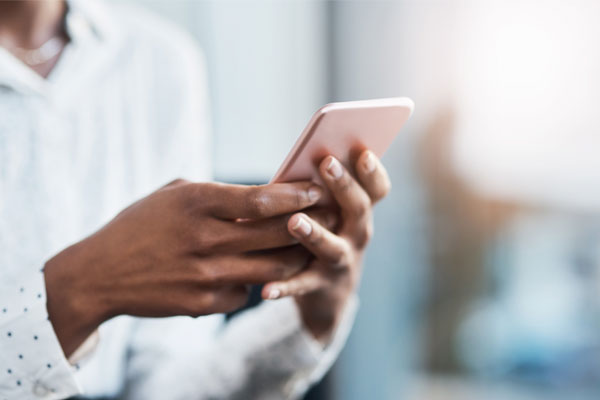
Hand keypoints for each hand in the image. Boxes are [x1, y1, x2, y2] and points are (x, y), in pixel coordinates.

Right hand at [44, 179, 324, 356]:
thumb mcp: (174, 194)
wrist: (102, 273)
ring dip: (295, 257)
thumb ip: (219, 194)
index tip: (317, 191)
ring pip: (273, 269)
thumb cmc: (141, 225)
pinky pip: (247, 294)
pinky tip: (257, 272)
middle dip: (311, 224)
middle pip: (277, 234)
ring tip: (307, 246)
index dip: (296, 195)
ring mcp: (206, 275)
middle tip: (329, 217)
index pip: (262, 199)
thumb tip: (267, 196)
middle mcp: (205, 239)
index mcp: (197, 203)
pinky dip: (257, 283)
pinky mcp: (203, 304)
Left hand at [261, 150, 390, 342]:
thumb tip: (300, 156)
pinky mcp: (319, 286)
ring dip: (314, 233)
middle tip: (328, 163)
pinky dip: (285, 287)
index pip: (377, 190)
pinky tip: (266, 289)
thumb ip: (319, 189)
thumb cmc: (322, 235)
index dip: (373, 172)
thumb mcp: (329, 212)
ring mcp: (341, 262)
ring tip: (294, 221)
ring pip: (332, 247)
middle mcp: (357, 235)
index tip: (364, 152)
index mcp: (359, 211)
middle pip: (358, 210)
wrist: (328, 295)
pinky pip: (301, 285)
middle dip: (345, 186)